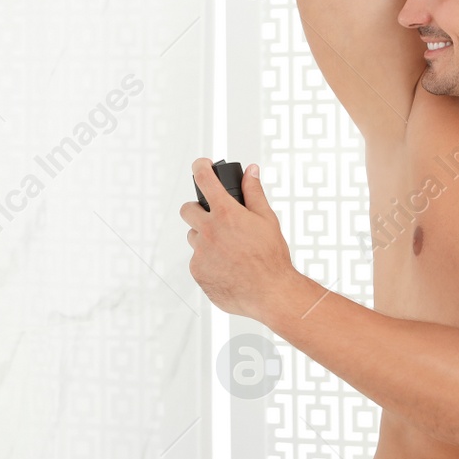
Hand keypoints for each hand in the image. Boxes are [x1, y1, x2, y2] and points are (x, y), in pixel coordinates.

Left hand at [180, 158, 298, 319]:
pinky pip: (197, 260)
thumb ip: (254, 193)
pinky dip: (209, 260)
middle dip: (198, 210)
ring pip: (194, 237)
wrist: (270, 293)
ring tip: (228, 249)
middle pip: (187, 210)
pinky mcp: (197, 272)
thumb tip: (251, 172)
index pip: (204, 180)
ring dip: (205, 238)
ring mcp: (200, 253)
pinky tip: (227, 267)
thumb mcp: (267, 220)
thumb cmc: (271, 258)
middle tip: (214, 217)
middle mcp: (209, 231)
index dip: (200, 167)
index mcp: (226, 214)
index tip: (200, 165)